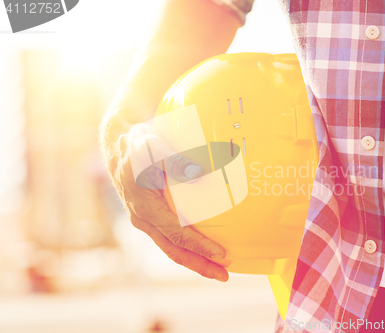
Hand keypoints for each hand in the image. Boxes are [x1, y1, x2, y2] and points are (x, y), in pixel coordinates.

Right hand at [110, 123, 228, 281]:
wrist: (119, 147)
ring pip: (172, 248)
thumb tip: (198, 174)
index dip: (199, 246)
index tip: (221, 254)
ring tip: (219, 269)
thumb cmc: (137, 145)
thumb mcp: (153, 147)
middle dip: (200, 265)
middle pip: (174, 251)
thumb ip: (175, 160)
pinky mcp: (152, 217)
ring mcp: (147, 221)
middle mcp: (144, 219)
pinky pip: (171, 239)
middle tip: (225, 276)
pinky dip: (189, 248)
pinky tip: (205, 249)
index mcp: (145, 207)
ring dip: (196, 260)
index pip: (176, 234)